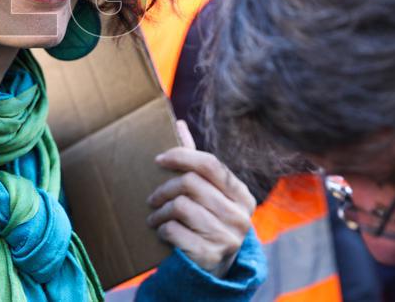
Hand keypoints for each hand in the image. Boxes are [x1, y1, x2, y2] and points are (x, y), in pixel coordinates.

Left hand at [147, 121, 255, 277]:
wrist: (210, 272)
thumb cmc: (205, 223)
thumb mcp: (207, 193)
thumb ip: (195, 161)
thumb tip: (178, 123)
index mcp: (242, 196)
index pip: (210, 164)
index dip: (181, 156)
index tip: (159, 160)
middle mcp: (240, 217)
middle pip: (190, 183)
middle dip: (164, 189)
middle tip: (152, 199)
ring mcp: (228, 238)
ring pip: (180, 206)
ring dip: (160, 212)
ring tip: (155, 217)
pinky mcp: (210, 255)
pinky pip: (174, 230)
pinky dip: (163, 229)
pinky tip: (163, 233)